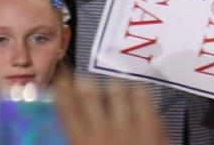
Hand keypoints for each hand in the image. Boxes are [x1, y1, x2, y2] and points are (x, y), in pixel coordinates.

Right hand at [53, 72, 168, 144]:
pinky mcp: (152, 124)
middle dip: (85, 84)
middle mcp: (101, 130)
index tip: (61, 75)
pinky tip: (137, 90)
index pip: (66, 109)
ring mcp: (128, 125)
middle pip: (89, 95)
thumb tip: (66, 133)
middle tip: (84, 79)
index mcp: (80, 142)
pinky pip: (144, 96)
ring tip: (112, 86)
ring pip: (117, 91)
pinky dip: (138, 91)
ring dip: (112, 87)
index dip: (62, 88)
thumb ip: (76, 141)